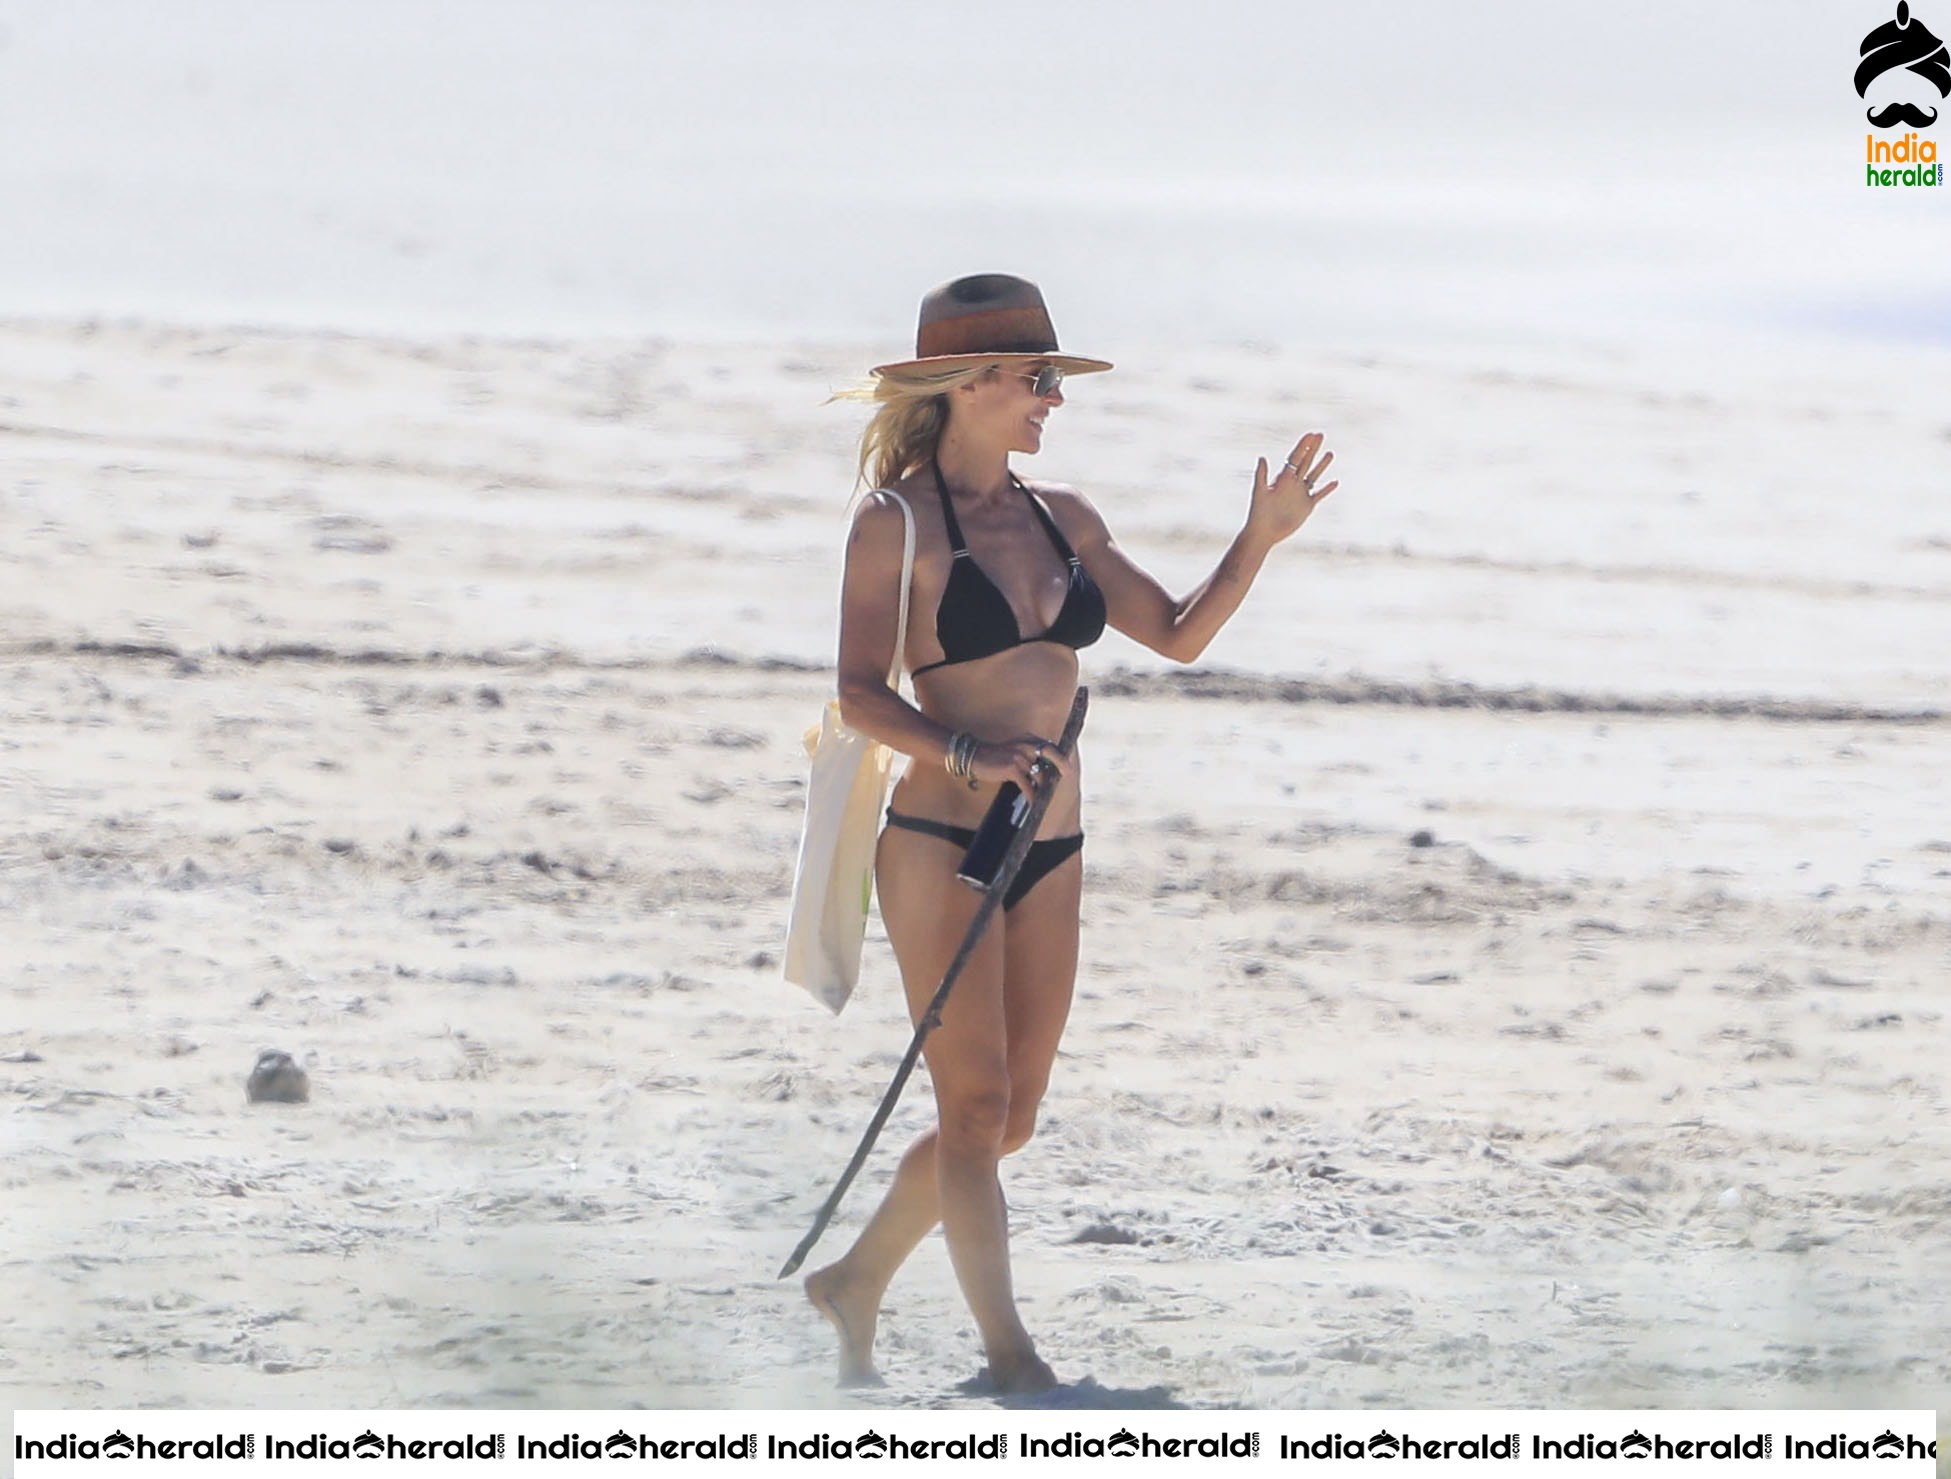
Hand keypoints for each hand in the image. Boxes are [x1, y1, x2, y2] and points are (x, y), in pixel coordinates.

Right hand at [973, 734, 1067, 793]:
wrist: (974, 757)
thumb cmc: (994, 758)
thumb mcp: (1014, 751)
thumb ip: (1028, 757)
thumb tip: (1042, 773)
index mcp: (1027, 739)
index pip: (1049, 746)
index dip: (1060, 756)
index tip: (1068, 766)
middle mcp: (1026, 745)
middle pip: (1050, 753)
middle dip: (1062, 764)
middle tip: (1068, 775)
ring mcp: (1019, 755)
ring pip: (1040, 774)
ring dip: (1044, 788)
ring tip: (1046, 798)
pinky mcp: (1013, 767)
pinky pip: (1027, 785)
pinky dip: (1031, 796)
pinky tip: (1033, 803)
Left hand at [1248, 431, 1337, 545]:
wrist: (1263, 532)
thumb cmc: (1258, 513)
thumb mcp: (1259, 492)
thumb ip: (1261, 475)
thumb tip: (1261, 457)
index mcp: (1282, 478)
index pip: (1294, 458)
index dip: (1302, 446)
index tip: (1310, 434)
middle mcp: (1292, 484)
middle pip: (1305, 462)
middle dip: (1313, 448)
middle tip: (1321, 434)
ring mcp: (1300, 494)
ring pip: (1314, 476)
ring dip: (1322, 465)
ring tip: (1330, 453)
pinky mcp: (1307, 506)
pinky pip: (1319, 495)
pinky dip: (1327, 489)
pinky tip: (1335, 482)